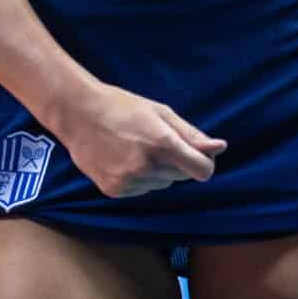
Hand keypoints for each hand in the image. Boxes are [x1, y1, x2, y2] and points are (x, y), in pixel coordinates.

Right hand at [53, 81, 225, 198]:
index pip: (202, 170)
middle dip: (178, 162)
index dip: (204, 163)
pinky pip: (142, 190)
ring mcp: (129, 180)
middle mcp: (146, 165)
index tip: (198, 155)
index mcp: (162, 142)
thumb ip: (191, 135)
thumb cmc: (122, 107)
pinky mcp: (115, 191)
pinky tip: (123, 159)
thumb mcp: (160, 113)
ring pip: (162, 184)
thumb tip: (220, 148)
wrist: (78, 114)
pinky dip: (139, 178)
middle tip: (156, 141)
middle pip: (182, 176)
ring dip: (157, 171)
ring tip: (135, 148)